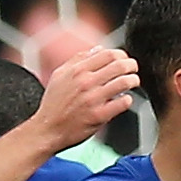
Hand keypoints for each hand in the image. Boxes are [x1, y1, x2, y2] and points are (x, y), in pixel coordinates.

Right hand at [21, 45, 137, 151]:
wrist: (47, 130)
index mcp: (77, 71)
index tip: (124, 59)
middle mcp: (86, 83)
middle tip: (133, 69)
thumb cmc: (53, 106)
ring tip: (133, 82)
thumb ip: (77, 60)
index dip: (121, 54)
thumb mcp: (59, 76)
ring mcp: (93, 99)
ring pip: (124, 82)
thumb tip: (97, 50)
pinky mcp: (99, 115)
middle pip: (119, 65)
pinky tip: (124, 100)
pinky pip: (122, 103)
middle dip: (131, 65)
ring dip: (133, 80)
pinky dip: (127, 99)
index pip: (108, 54)